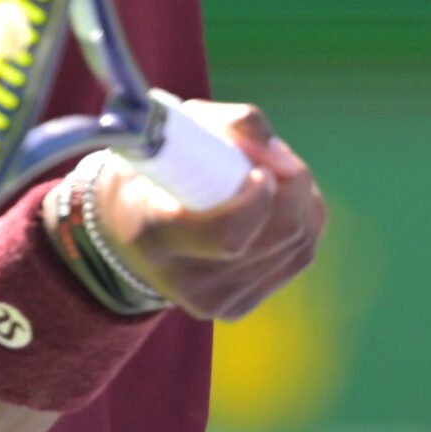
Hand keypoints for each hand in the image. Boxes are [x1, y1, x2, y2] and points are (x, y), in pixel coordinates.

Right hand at [89, 100, 325, 320]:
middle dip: (293, 188)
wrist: (125, 230)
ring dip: (301, 199)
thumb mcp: (172, 132)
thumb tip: (278, 153)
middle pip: (276, 236)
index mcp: (153, 233)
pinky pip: (298, 256)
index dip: (260, 200)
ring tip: (274, 174)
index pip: (229, 235)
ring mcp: (214, 299)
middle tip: (275, 160)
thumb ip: (228, 125)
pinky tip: (283, 200)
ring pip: (297, 245)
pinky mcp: (237, 306)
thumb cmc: (153, 168)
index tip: (260, 169)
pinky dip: (305, 219)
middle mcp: (184, 278)